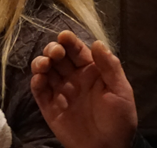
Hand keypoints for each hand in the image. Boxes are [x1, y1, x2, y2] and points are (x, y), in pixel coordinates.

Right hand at [30, 30, 137, 147]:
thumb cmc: (118, 121)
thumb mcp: (121, 92)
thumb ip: (110, 67)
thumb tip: (98, 43)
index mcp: (91, 71)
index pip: (77, 51)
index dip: (69, 41)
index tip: (64, 36)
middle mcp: (73, 78)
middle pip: (58, 57)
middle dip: (53, 49)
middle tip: (55, 52)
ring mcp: (60, 92)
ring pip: (45, 70)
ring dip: (41, 63)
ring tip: (44, 64)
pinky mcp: (50, 107)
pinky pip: (39, 91)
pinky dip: (36, 82)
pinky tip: (39, 79)